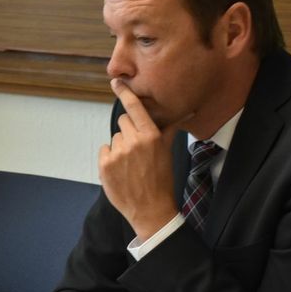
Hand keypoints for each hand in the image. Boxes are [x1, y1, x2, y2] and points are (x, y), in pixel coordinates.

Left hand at [98, 79, 181, 236]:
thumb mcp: (167, 152)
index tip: (116, 82)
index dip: (125, 93)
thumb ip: (169, 130)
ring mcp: (117, 153)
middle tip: (138, 149)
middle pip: (123, 121)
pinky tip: (121, 170)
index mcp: (150, 136)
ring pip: (114, 137)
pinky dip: (110, 158)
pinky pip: (104, 150)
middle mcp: (133, 141)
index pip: (135, 108)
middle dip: (129, 131)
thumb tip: (186, 112)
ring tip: (131, 164)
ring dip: (120, 147)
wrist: (151, 210)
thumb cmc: (161, 179)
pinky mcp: (105, 165)